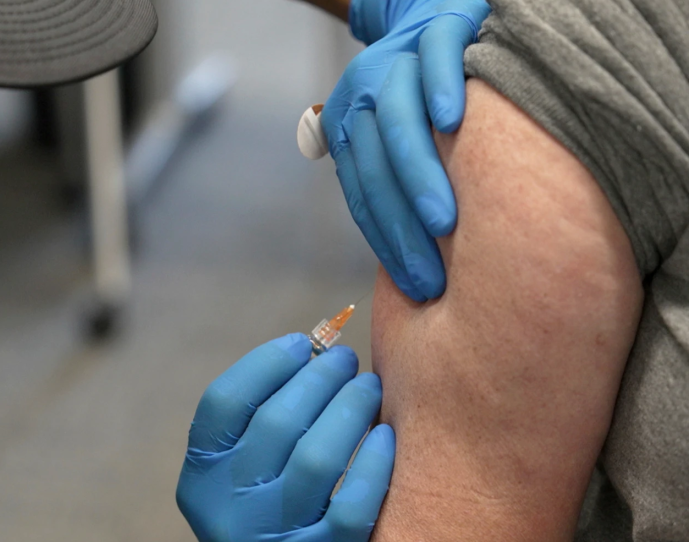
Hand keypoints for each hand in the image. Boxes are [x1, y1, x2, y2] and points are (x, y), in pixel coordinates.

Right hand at [176, 333, 395, 541]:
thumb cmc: (267, 511)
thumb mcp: (241, 475)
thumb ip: (259, 426)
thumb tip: (312, 357)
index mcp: (202, 479)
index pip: (223, 402)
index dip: (265, 363)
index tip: (302, 344)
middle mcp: (228, 509)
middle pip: (275, 422)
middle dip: (318, 377)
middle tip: (346, 359)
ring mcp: (273, 536)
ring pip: (316, 458)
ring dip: (349, 409)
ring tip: (369, 387)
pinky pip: (352, 507)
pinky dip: (372, 465)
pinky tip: (386, 436)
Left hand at [321, 0, 489, 301]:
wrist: (437, 13)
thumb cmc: (427, 97)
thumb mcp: (399, 138)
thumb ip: (393, 182)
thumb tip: (407, 257)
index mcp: (350, 126)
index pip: (362, 194)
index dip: (386, 243)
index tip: (415, 288)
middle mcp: (364, 93)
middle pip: (374, 166)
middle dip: (401, 227)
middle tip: (434, 276)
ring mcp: (399, 58)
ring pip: (397, 118)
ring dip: (417, 173)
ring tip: (445, 224)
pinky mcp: (439, 27)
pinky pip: (435, 56)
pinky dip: (441, 87)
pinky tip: (453, 123)